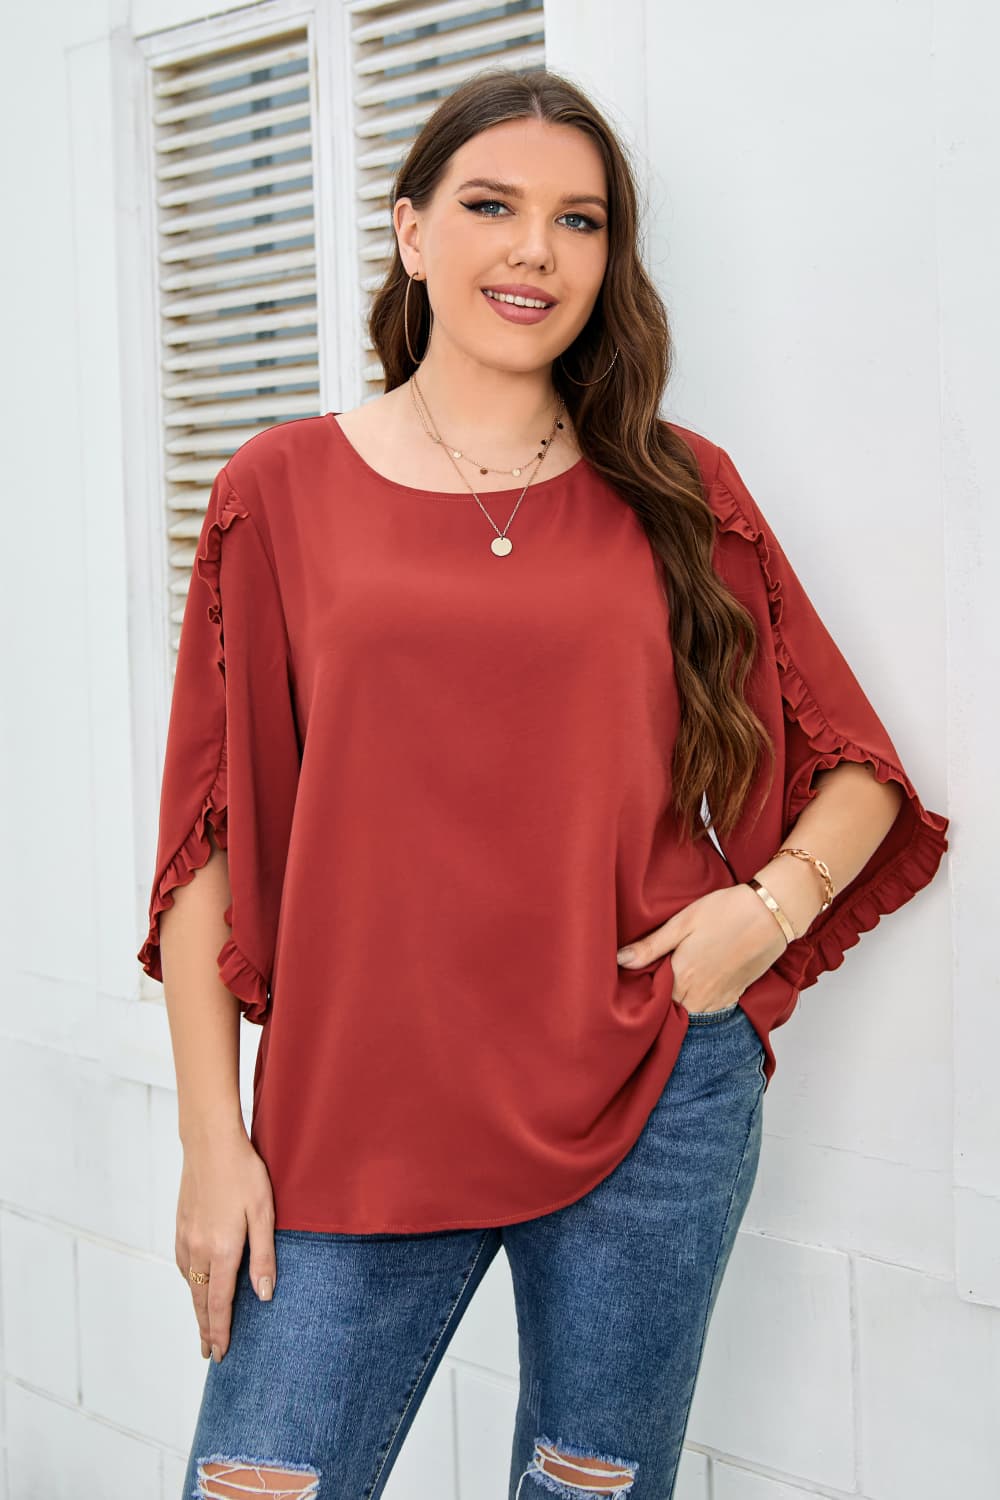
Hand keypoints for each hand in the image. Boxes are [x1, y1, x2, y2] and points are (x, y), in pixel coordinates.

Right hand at [175, 1125, 277, 1361]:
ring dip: (196, 1307)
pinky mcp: (181, 1223)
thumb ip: (264, 1256)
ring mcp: (186, 1236)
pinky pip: (182, 1263)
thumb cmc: (244, 1173)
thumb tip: (264, 1295)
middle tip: (209, 1354)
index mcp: (223, 1249)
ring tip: (203, 1325)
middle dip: (205, 1328)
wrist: (210, 1142)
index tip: (221, 1354)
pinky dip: (188, 1281)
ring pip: (189, 1283)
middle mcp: (199, 1248)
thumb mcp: (263, 1212)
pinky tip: (194, 1282)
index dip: (221, 1331)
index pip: (219, 1303)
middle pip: (200, 1300)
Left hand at [617, 883, 787, 1012]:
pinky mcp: (736, 994)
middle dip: (660, 1002)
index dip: (643, 992)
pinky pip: (713, 1011)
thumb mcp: (682, 922)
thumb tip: (619, 961)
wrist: (771, 914)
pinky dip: (702, 1006)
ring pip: (691, 1013)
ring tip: (674, 986)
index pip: (652, 1000)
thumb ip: (651, 946)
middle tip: (652, 984)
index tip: (633, 983)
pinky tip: (698, 988)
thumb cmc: (725, 912)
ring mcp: (720, 997)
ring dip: (680, 1005)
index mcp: (681, 976)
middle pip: (671, 1009)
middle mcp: (699, 994)